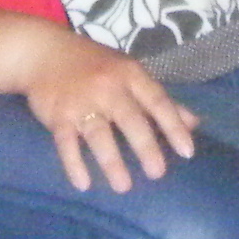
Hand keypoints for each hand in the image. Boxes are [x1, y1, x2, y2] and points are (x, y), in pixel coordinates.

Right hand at [23, 38, 199, 193]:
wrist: (44, 52)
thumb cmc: (94, 65)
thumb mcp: (129, 74)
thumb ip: (159, 100)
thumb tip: (194, 124)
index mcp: (130, 75)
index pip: (157, 100)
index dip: (173, 125)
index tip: (188, 152)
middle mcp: (108, 87)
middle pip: (130, 118)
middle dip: (145, 146)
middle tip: (158, 173)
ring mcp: (81, 101)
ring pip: (98, 133)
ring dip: (111, 161)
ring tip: (123, 186)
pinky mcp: (57, 114)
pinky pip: (66, 141)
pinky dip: (74, 163)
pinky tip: (83, 184)